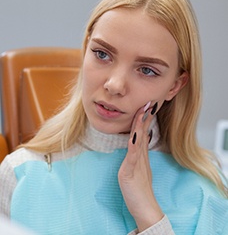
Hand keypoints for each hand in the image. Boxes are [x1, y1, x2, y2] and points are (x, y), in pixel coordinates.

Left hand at [118, 102, 163, 231]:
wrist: (144, 206)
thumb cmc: (140, 187)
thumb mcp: (139, 166)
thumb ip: (139, 152)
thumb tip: (140, 138)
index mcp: (140, 153)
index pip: (142, 131)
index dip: (144, 118)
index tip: (146, 105)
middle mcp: (140, 155)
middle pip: (142, 131)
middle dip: (144, 116)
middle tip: (149, 101)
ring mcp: (136, 162)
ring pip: (138, 139)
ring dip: (140, 124)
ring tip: (144, 111)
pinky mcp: (130, 170)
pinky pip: (133, 155)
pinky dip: (134, 144)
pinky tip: (135, 135)